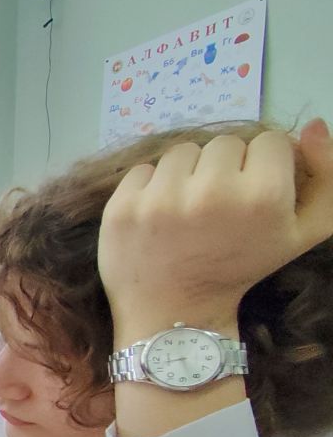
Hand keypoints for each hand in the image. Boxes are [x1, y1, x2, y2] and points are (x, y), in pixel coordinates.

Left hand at [98, 119, 332, 335]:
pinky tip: (159, 217)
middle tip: (218, 208)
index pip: (269, 141)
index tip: (252, 194)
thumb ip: (325, 176)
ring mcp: (161, 199)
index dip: (264, 166)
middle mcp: (211, 192)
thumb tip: (314, 125)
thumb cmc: (242, 268)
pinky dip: (151, 187)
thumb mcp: (303, 231)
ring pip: (183, 151)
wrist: (176, 311)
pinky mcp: (123, 206)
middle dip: (225, 169)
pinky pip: (144, 169)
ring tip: (188, 210)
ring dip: (187, 173)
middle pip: (224, 143)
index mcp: (262, 198)